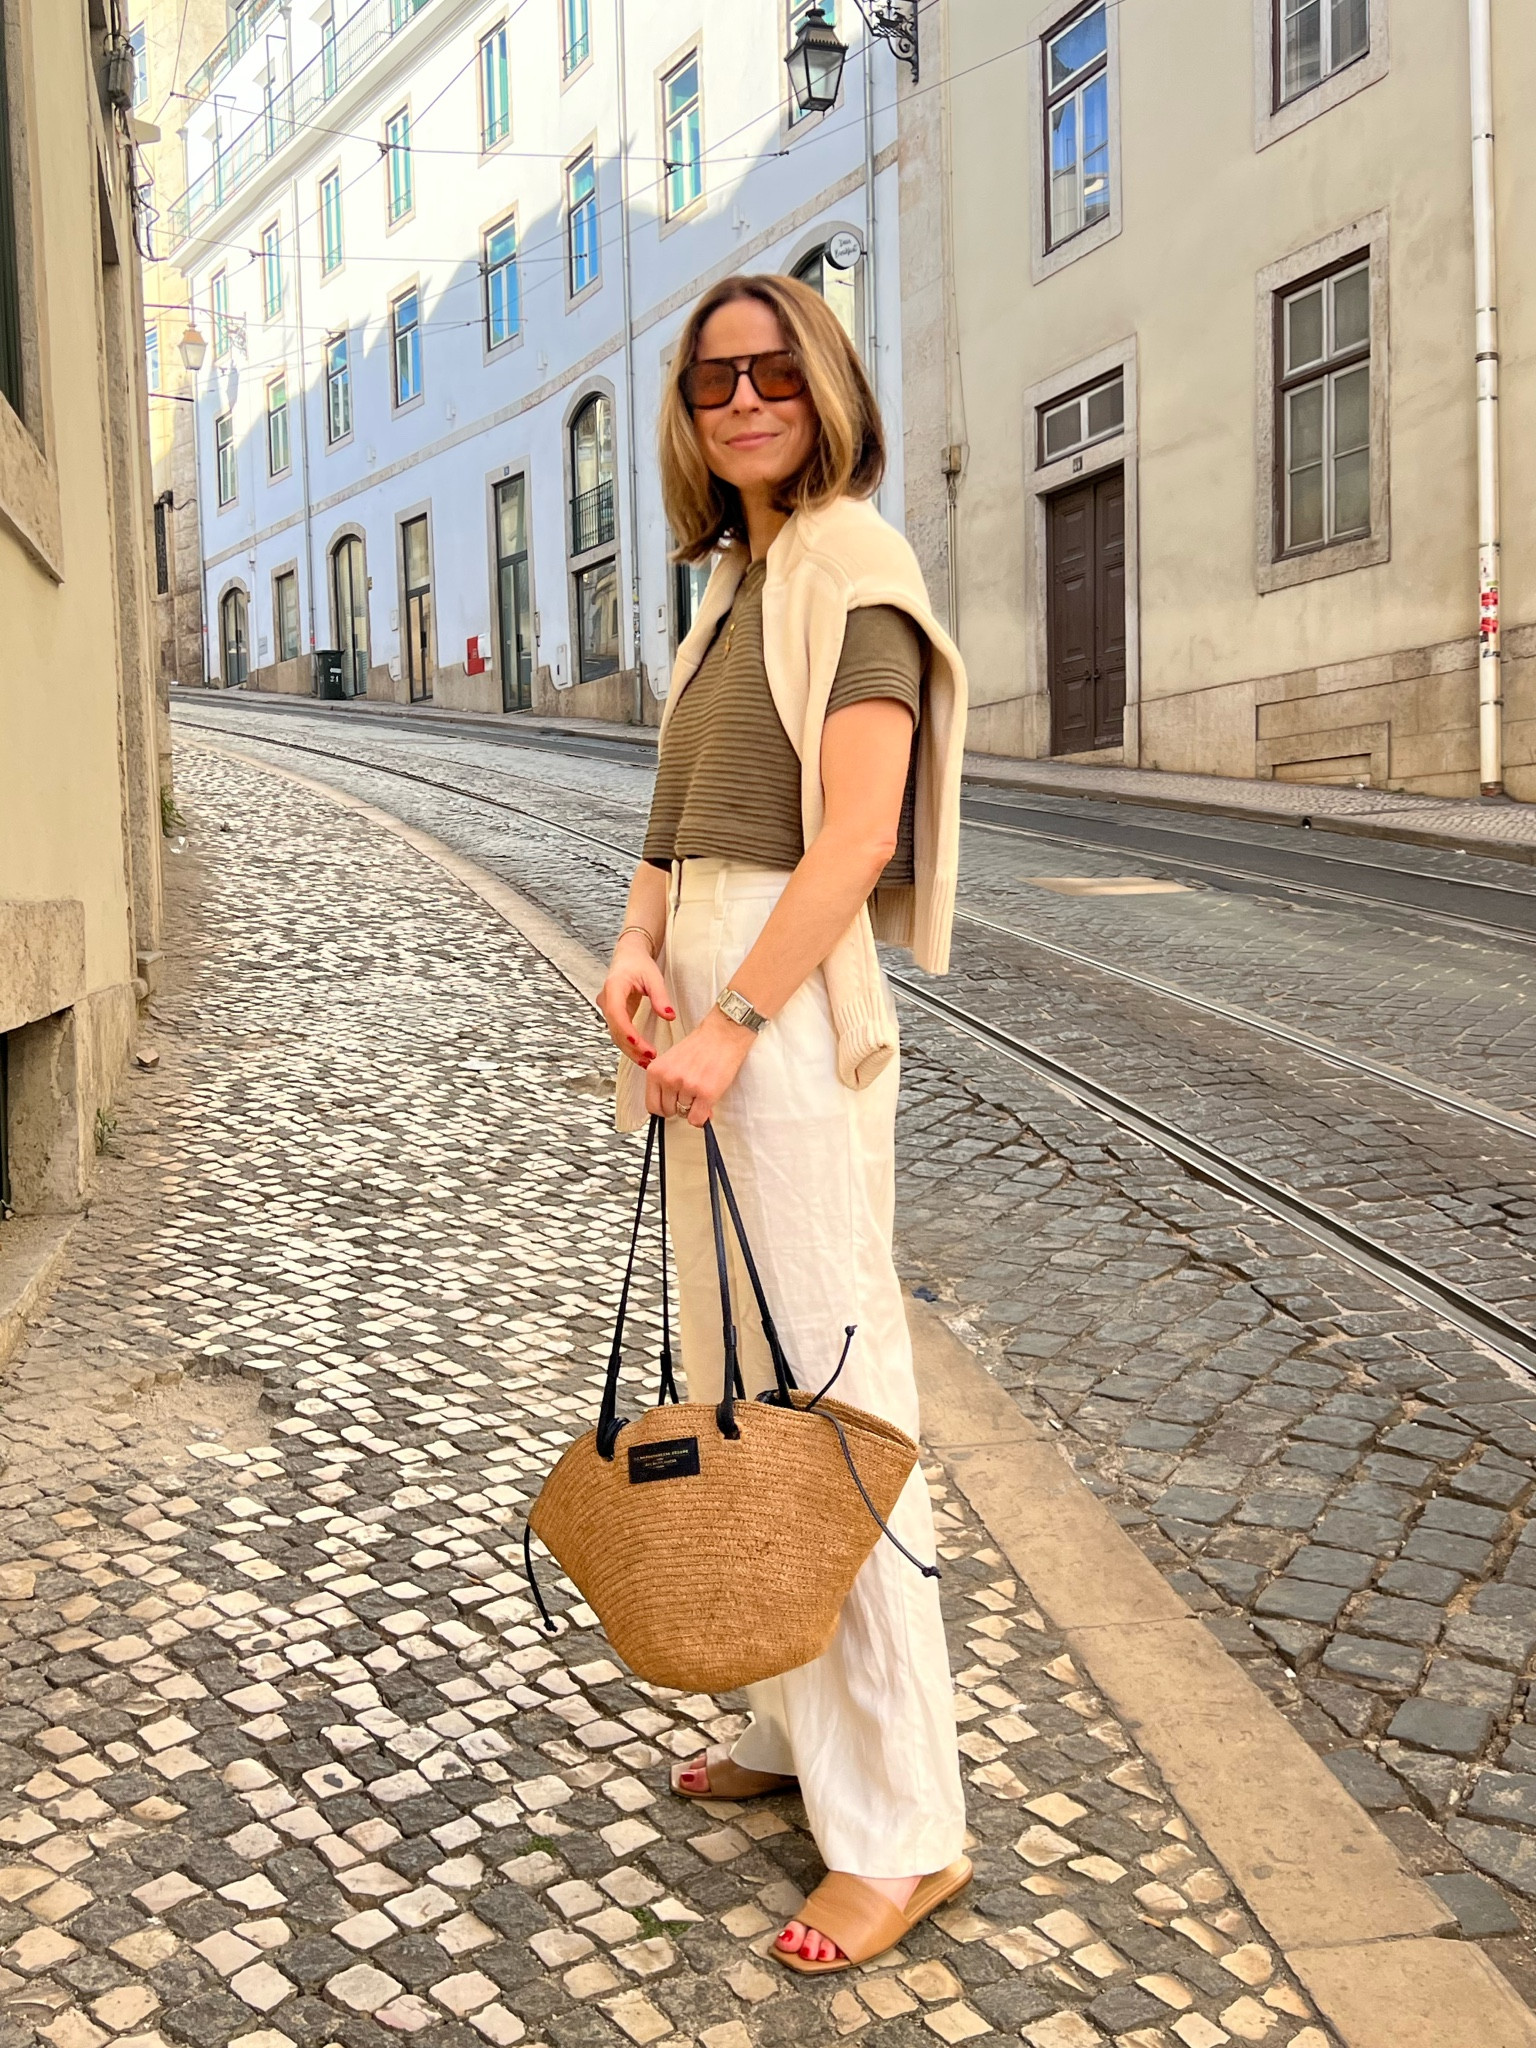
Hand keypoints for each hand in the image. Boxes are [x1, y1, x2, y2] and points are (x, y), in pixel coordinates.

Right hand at [600, 934, 674, 1066]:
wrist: (628, 956)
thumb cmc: (639, 963)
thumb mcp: (653, 976)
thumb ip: (660, 996)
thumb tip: (669, 1015)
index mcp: (613, 987)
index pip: (616, 1014)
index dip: (626, 1032)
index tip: (640, 1045)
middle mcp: (606, 1000)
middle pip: (615, 1029)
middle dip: (631, 1047)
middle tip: (650, 1059)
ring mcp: (608, 1009)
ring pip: (615, 1035)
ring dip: (630, 1050)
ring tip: (648, 1062)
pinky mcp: (614, 1015)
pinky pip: (619, 1033)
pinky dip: (629, 1045)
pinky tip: (642, 1054)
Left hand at [645, 1010, 754, 1125]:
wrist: (724, 1033)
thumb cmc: (701, 1045)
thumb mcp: (674, 1061)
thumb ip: (669, 1085)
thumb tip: (678, 1111)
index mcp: (656, 1070)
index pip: (651, 1105)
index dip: (663, 1108)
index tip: (672, 1105)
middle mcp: (668, 1079)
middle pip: (668, 1111)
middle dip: (680, 1107)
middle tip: (691, 1094)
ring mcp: (687, 1086)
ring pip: (685, 1115)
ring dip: (694, 1107)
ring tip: (702, 1088)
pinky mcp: (705, 1093)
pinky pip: (697, 1119)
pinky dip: (703, 1117)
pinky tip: (707, 1103)